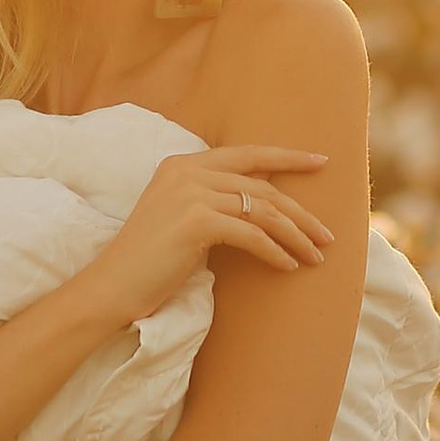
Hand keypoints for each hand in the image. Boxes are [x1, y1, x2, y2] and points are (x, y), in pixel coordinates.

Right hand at [77, 144, 335, 325]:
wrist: (112, 286)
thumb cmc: (148, 261)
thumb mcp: (180, 217)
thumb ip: (213, 199)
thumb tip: (263, 201)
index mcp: (182, 163)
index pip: (247, 154)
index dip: (287, 157)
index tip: (321, 161)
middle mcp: (187, 171)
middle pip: (262, 186)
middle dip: (300, 212)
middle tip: (327, 235)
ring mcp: (191, 193)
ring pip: (262, 210)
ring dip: (295, 236)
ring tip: (315, 256)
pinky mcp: (196, 221)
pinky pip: (251, 235)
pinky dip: (275, 252)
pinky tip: (288, 267)